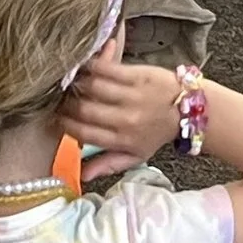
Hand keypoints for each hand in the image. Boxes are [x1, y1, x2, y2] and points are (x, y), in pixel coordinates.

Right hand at [61, 52, 183, 168]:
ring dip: (75, 83)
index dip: (63, 125)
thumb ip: (108, 164)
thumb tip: (82, 176)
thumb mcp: (135, 156)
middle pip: (83, 109)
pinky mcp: (138, 76)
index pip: (83, 133)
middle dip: (66, 104)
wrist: (188, 109)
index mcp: (122, 141)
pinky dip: (91, 66)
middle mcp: (126, 119)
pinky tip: (83, 66)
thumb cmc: (157, 133)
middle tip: (58, 99)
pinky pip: (107, 69)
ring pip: (92, 87)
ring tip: (68, 82)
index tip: (54, 119)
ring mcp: (132, 96)